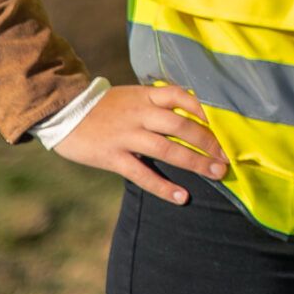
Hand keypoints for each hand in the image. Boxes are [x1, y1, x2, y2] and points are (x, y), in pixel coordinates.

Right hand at [55, 84, 229, 203]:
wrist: (62, 111)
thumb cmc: (104, 107)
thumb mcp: (133, 96)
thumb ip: (159, 102)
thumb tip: (195, 110)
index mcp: (146, 96)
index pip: (183, 96)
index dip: (207, 109)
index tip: (229, 122)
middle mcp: (140, 114)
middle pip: (182, 126)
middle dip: (209, 141)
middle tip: (230, 156)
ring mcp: (126, 136)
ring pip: (167, 149)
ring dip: (195, 162)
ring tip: (217, 173)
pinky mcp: (113, 157)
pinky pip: (142, 174)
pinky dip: (163, 187)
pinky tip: (182, 197)